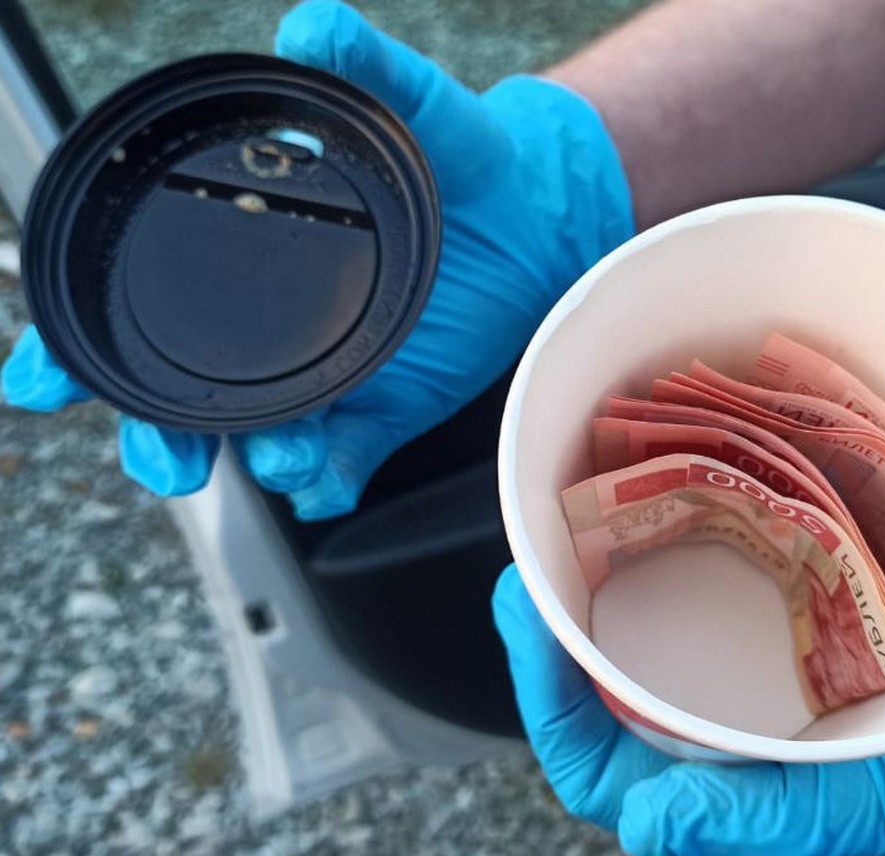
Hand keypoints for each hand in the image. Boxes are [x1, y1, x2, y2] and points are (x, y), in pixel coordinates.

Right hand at [1, 0, 631, 519]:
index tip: (44, 377)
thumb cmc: (453, 158)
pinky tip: (323, 475)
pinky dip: (323, 480)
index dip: (74, 345)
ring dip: (248, 459)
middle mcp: (265, 325)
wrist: (534, 213)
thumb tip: (315, 26)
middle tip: (170, 456)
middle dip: (154, 433)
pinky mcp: (379, 412)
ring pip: (250, 442)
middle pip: (173, 398)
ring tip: (281, 454)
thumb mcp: (408, 104)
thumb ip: (364, 64)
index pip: (127, 301)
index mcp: (239, 252)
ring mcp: (321, 375)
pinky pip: (336, 463)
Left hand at [492, 480, 884, 855]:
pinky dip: (677, 521)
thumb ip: (764, 820)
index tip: (531, 615)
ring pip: (652, 623)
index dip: (551, 705)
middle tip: (534, 546)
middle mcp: (746, 714)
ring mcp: (769, 652)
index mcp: (751, 775)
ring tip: (573, 506)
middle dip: (559, 625)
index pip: (608, 766)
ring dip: (603, 569)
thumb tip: (643, 824)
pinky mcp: (802, 593)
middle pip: (611, 688)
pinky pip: (712, 564)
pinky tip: (661, 477)